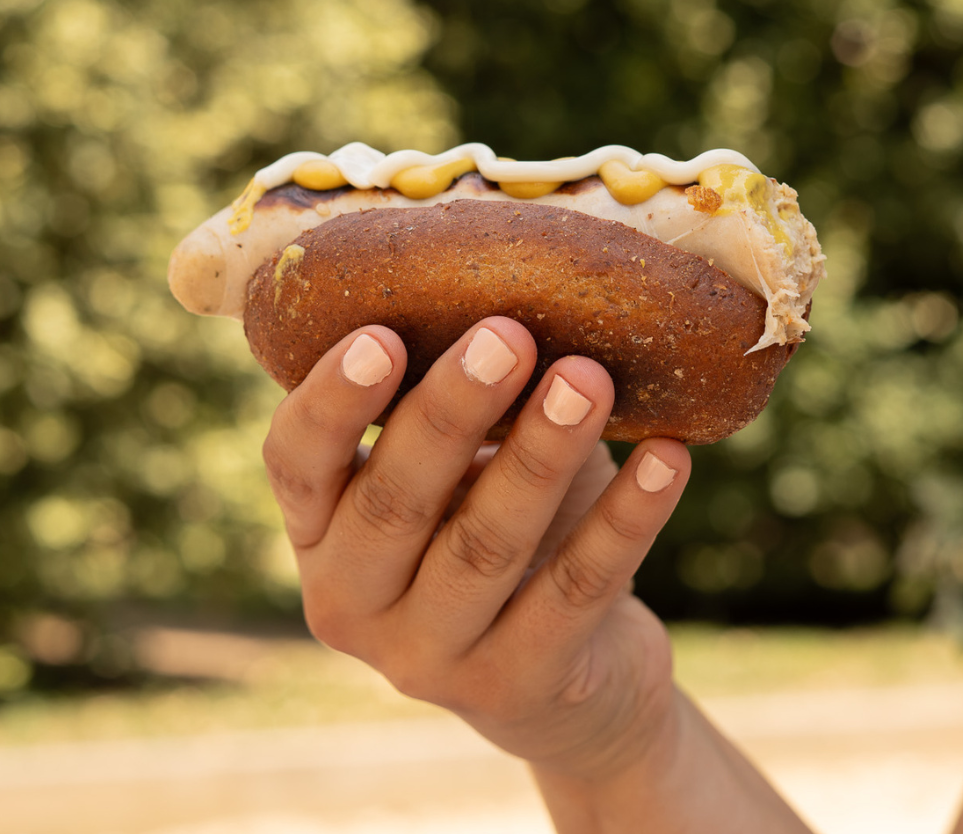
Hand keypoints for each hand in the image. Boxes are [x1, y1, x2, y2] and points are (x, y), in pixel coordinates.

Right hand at [261, 316, 690, 780]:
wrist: (557, 677)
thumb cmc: (491, 527)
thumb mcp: (455, 470)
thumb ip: (453, 404)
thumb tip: (510, 277)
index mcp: (320, 532)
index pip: (294, 463)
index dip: (331, 402)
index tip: (382, 335)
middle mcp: (352, 603)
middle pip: (394, 503)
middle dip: (453, 412)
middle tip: (508, 334)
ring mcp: (430, 658)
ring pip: (486, 546)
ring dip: (543, 454)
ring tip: (590, 378)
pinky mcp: (517, 686)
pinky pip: (577, 591)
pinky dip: (625, 518)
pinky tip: (667, 456)